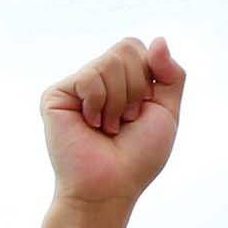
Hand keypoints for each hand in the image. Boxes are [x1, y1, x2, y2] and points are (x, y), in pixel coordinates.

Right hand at [38, 36, 184, 215]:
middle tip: (124, 121)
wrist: (109, 186)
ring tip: (108, 127)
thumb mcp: (167, 112)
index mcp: (120, 81)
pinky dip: (99, 104)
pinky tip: (90, 124)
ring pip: (109, 62)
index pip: (137, 48)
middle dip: (136, 88)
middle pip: (126, 48)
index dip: (148, 76)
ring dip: (119, 101)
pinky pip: (89, 76)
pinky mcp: (56, 96)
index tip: (141, 111)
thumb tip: (159, 40)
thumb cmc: (137, 157)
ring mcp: (76, 87)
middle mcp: (97, 80)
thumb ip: (170, 74)